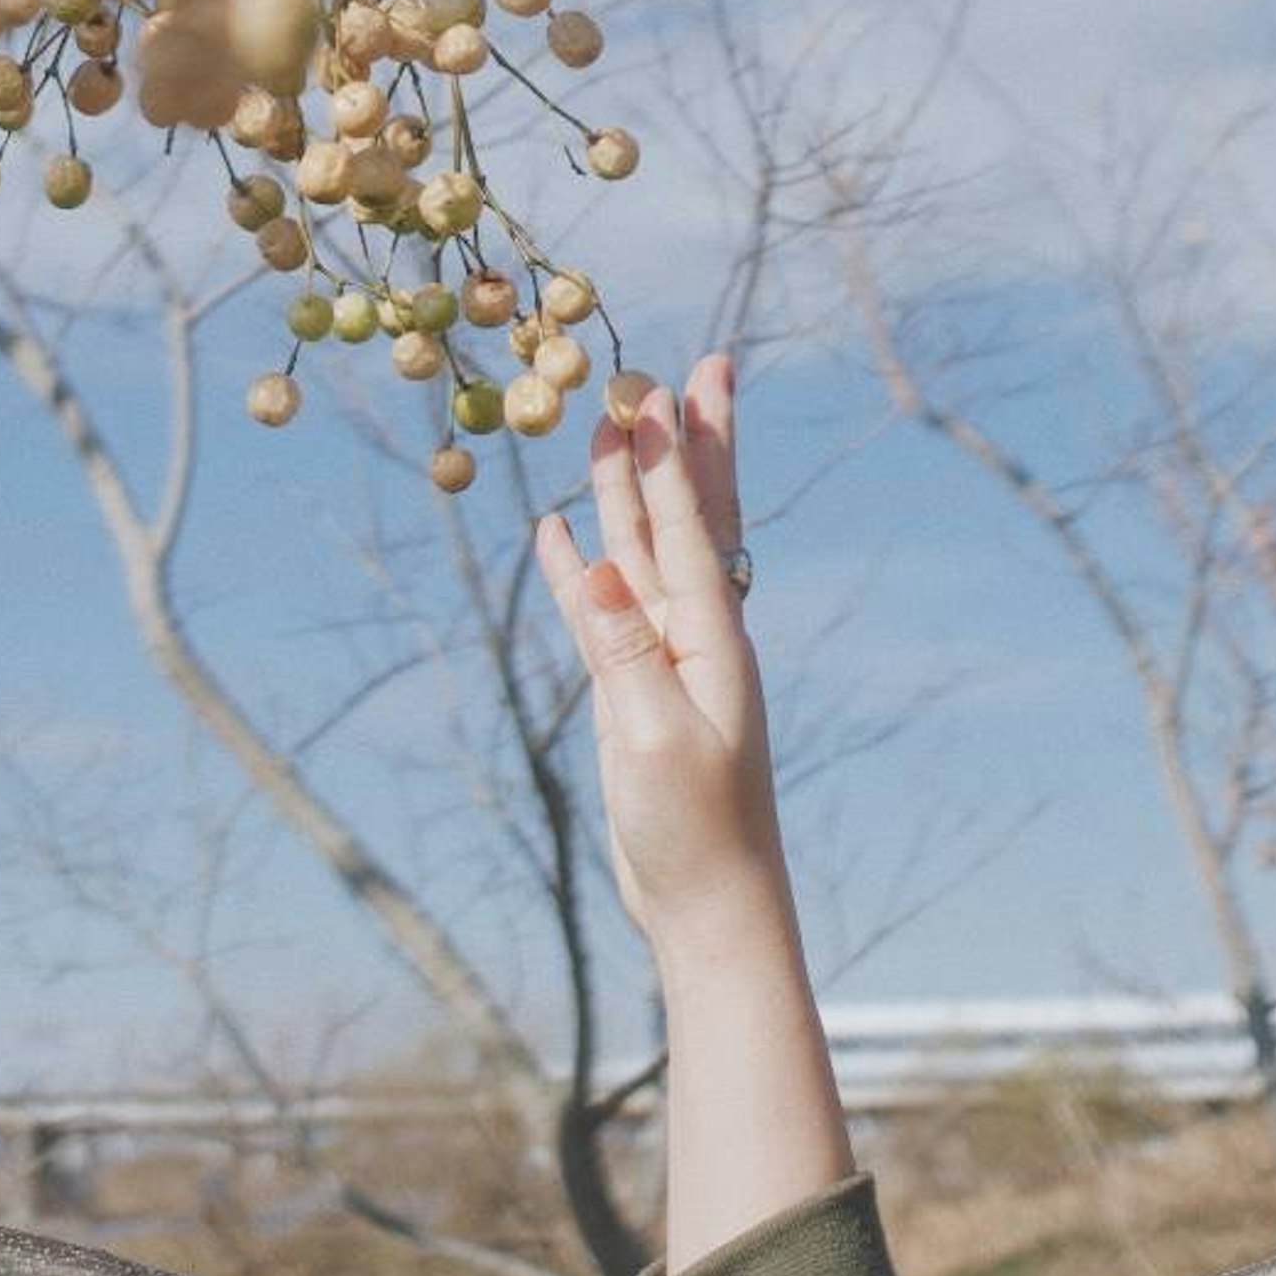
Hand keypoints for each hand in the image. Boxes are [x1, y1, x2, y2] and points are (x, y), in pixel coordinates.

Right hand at [534, 354, 787, 950]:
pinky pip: (604, 610)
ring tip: (615, 425)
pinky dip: (582, 567)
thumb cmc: (696, 834)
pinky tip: (560, 531)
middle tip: (686, 367)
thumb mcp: (657, 741)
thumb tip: (595, 567)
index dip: (671, 457)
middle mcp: (697, 635)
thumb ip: (627, 652)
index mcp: (715, 640)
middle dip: (684, 443)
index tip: (660, 388)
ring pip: (644, 551)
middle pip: (687, 517)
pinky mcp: (634, 691)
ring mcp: (665, 660)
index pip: (689, 528)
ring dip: (631, 489)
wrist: (708, 908)